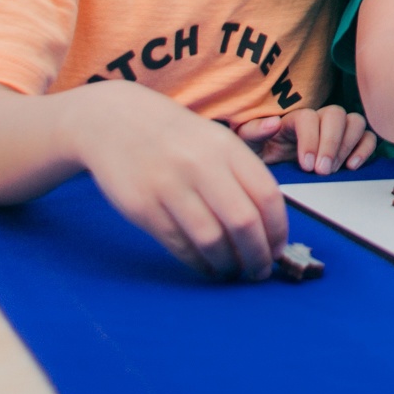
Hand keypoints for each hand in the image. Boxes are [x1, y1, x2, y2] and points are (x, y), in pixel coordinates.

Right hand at [70, 83, 287, 280]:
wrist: (115, 121)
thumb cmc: (176, 137)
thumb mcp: (215, 141)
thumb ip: (243, 176)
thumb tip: (269, 227)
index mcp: (227, 147)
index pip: (268, 196)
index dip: (278, 230)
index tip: (278, 249)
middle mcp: (201, 165)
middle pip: (243, 222)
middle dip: (257, 256)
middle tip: (259, 271)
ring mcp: (169, 186)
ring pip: (212, 240)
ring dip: (228, 265)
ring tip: (232, 270)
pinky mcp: (143, 207)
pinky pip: (179, 245)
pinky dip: (199, 263)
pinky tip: (206, 265)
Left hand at [236, 105, 377, 174]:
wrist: (266, 173)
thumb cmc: (258, 155)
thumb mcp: (247, 145)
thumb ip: (253, 132)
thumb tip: (273, 123)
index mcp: (293, 119)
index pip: (309, 117)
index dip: (311, 139)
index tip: (307, 165)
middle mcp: (318, 119)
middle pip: (336, 114)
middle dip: (332, 143)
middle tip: (323, 171)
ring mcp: (336, 130)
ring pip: (355, 121)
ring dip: (349, 145)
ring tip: (338, 170)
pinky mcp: (349, 144)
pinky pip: (367, 136)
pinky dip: (365, 148)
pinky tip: (353, 166)